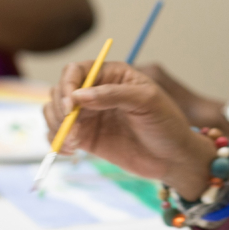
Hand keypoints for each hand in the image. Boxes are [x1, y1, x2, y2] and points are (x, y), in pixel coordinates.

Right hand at [44, 61, 214, 199]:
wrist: (174, 158)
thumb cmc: (167, 124)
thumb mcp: (147, 102)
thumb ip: (114, 94)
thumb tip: (78, 96)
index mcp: (112, 75)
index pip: (76, 71)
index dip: (68, 85)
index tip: (70, 106)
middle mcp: (96, 92)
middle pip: (60, 90)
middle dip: (59, 109)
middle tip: (73, 130)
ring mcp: (89, 115)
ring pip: (54, 112)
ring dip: (55, 126)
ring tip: (74, 143)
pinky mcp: (86, 137)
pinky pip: (58, 134)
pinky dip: (56, 141)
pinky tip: (70, 151)